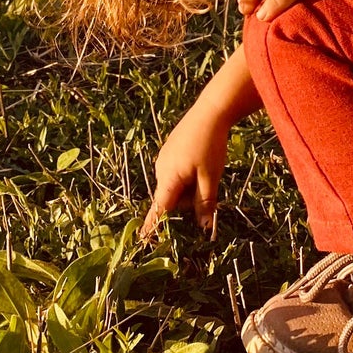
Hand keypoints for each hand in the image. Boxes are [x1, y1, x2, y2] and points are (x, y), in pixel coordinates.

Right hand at [140, 97, 231, 237]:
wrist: (210, 111)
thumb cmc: (210, 145)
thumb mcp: (211, 176)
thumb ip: (205, 203)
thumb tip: (203, 227)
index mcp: (168, 178)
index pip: (159, 209)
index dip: (152, 226)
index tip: (141, 241)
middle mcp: (161, 170)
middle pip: (171, 198)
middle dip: (188, 200)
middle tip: (208, 184)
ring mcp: (164, 159)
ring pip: (175, 185)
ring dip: (189, 186)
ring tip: (206, 168)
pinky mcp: (170, 151)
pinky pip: (176, 172)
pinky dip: (188, 174)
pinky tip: (201, 159)